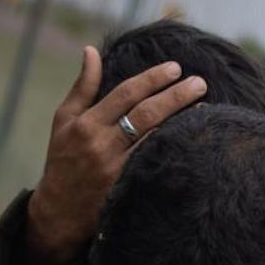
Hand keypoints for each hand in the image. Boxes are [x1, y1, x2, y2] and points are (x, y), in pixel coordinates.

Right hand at [26, 46, 207, 264]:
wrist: (59, 213)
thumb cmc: (63, 160)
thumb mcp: (64, 121)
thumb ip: (82, 87)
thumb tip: (92, 51)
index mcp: (86, 124)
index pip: (125, 94)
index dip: (152, 79)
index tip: (175, 67)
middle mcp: (101, 144)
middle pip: (145, 114)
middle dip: (175, 95)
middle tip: (200, 81)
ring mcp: (116, 169)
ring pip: (155, 139)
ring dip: (182, 121)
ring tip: (205, 105)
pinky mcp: (128, 189)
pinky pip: (157, 164)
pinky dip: (175, 148)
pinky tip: (194, 139)